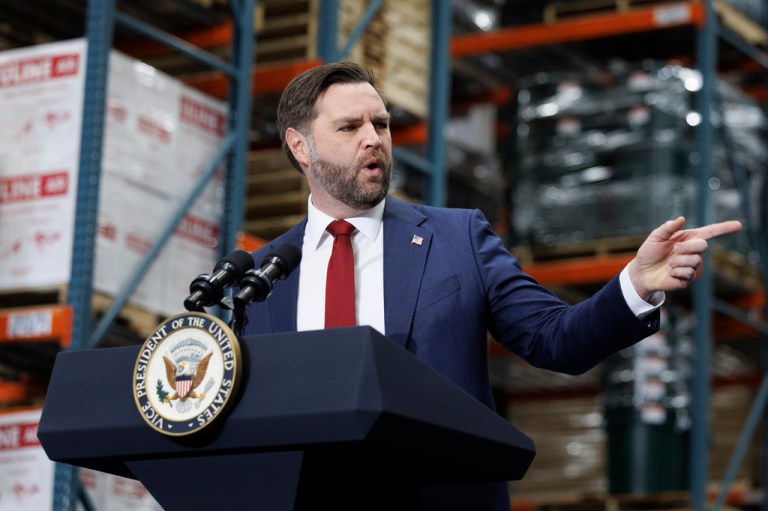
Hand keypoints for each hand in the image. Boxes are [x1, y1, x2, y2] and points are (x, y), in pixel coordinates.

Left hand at [628, 216, 742, 300]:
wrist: (642, 272)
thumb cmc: (649, 252)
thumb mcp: (655, 237)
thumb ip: (667, 228)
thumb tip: (681, 219)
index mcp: (688, 238)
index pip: (710, 232)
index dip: (724, 228)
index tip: (739, 225)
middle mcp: (693, 251)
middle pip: (702, 245)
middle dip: (686, 247)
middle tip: (673, 250)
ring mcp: (692, 265)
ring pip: (695, 260)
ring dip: (678, 261)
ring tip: (668, 263)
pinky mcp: (689, 278)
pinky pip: (689, 273)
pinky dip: (676, 271)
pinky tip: (670, 272)